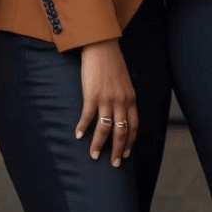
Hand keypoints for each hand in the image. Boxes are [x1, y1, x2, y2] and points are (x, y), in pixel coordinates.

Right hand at [75, 38, 138, 165]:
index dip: (130, 142)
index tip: (125, 154)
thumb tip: (121, 114)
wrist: (102, 47)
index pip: (133, 126)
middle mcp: (121, 100)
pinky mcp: (92, 95)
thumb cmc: (112, 64)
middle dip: (117, 150)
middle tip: (113, 164)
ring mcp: (107, 98)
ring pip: (105, 128)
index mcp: (130, 98)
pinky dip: (82, 128)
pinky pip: (87, 116)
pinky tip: (78, 135)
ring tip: (94, 156)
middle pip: (121, 131)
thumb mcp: (124, 83)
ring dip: (99, 145)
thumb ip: (124, 98)